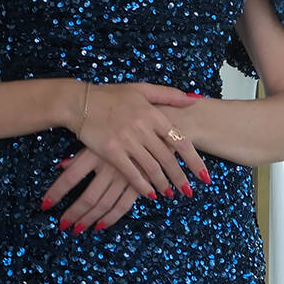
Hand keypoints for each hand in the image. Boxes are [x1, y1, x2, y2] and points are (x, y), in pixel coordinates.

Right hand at [73, 81, 210, 198]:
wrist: (80, 101)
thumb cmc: (111, 95)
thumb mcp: (141, 89)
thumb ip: (169, 95)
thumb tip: (194, 99)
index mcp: (153, 113)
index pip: (181, 140)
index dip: (194, 161)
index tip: (203, 176)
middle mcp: (143, 128)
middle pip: (169, 158)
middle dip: (180, 178)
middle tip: (188, 192)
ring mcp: (127, 140)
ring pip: (152, 168)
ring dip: (163, 184)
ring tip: (170, 194)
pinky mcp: (111, 152)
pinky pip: (131, 173)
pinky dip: (143, 186)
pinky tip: (150, 194)